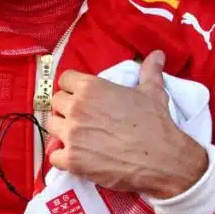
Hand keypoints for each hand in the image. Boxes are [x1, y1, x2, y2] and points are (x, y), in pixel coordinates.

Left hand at [45, 50, 208, 199]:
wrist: (162, 158)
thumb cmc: (155, 123)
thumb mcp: (152, 91)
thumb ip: (149, 71)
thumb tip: (157, 54)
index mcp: (91, 87)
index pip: (64, 79)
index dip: (72, 88)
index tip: (81, 97)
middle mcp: (76, 107)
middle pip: (55, 102)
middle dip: (66, 109)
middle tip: (82, 119)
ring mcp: (72, 134)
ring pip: (51, 126)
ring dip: (62, 132)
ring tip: (78, 138)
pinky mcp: (72, 159)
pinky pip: (54, 156)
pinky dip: (62, 158)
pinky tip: (77, 158)